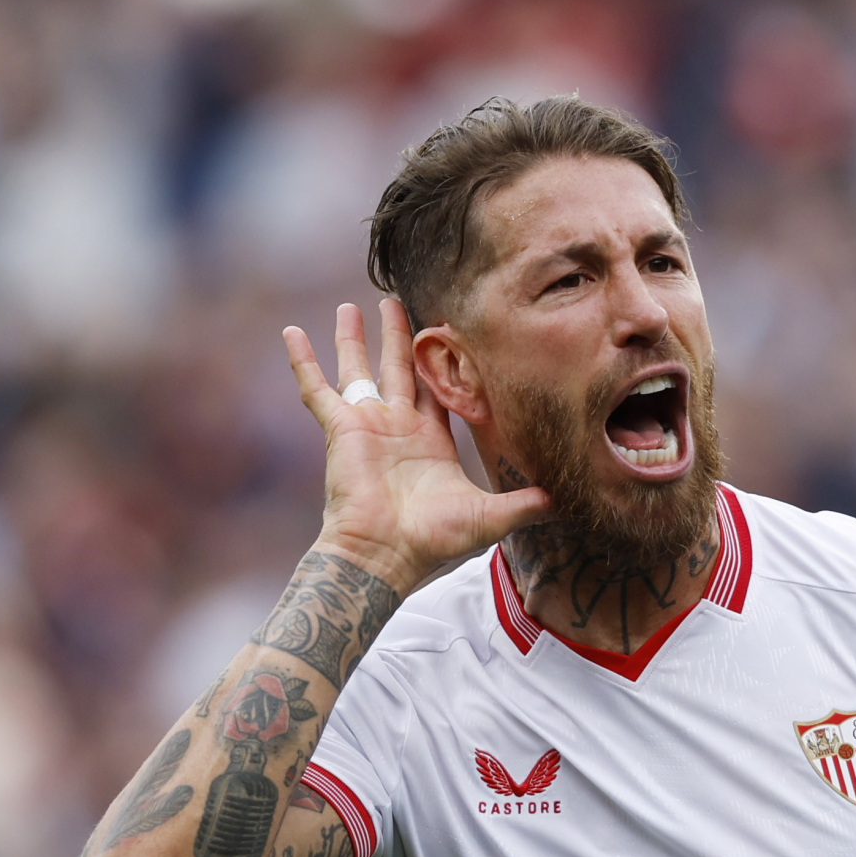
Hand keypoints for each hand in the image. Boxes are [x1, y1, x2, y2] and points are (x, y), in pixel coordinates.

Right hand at [284, 300, 548, 593]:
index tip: (450, 328)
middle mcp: (397, 428)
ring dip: (354, 338)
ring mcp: (367, 425)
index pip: (438, 390)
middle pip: (398, 369)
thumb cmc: (432, 542)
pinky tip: (291, 331)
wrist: (385, 555)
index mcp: (430, 442)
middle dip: (398, 336)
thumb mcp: (490, 517)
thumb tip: (564, 499)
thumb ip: (524, 503)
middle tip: (398, 301)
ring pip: (359, 369)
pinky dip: (303, 361)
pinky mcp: (342, 428)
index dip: (443, 360)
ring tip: (352, 305)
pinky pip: (316, 388)